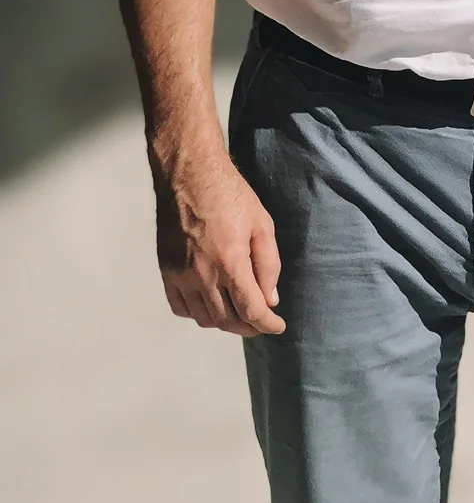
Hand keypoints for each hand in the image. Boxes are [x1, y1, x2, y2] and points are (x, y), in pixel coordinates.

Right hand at [155, 149, 285, 336]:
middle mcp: (202, 275)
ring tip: (239, 314)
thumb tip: (270, 299)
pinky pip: (181, 307)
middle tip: (261, 322)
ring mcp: (180, 275)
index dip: (266, 324)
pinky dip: (198, 314)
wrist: (189, 176)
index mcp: (230, 262)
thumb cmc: (231, 196)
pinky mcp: (166, 271)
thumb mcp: (262, 225)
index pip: (250, 310)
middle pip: (226, 320)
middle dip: (248, 327)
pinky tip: (211, 304)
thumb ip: (268, 265)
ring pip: (203, 318)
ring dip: (224, 323)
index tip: (277, 327)